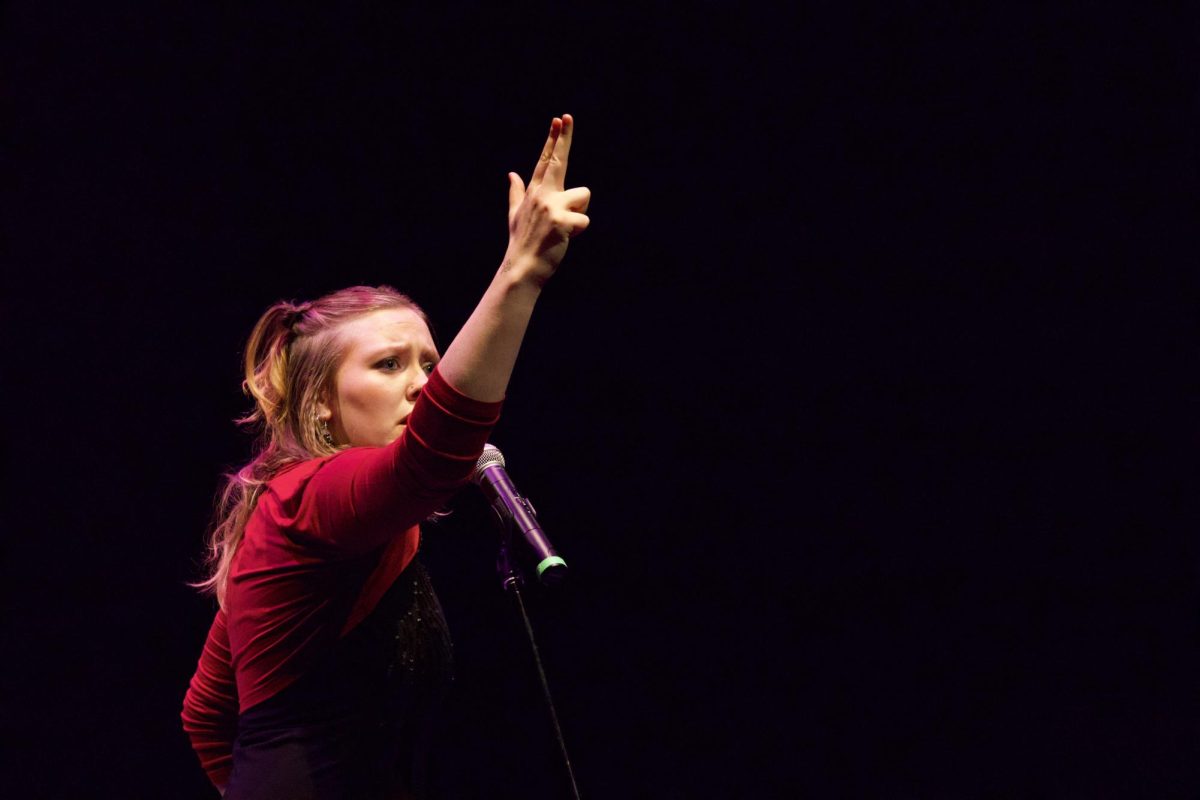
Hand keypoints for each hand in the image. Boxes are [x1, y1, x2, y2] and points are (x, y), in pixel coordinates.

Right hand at [504, 114, 590, 285]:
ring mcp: (551, 206)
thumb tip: (511, 173)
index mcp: (534, 192)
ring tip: (563, 228)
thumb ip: (516, 192)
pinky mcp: (562, 220)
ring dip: (579, 212)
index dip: (553, 139)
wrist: (522, 267)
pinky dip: (579, 231)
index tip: (559, 119)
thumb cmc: (521, 242)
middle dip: (563, 138)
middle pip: (558, 161)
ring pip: (583, 196)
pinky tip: (565, 238)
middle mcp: (542, 195)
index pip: (545, 160)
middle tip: (566, 116)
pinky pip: (585, 219)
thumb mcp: (514, 214)